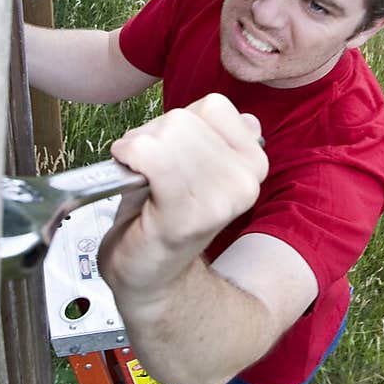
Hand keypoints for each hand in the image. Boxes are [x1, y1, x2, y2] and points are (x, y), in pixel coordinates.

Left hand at [97, 93, 267, 296]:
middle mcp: (245, 181)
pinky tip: (130, 175)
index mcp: (254, 164)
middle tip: (148, 168)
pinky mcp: (183, 216)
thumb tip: (242, 118)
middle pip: (184, 118)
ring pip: (167, 132)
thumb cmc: (163, 214)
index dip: (182, 122)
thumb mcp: (199, 164)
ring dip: (138, 147)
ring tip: (140, 176)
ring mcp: (218, 200)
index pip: (214, 106)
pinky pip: (150, 155)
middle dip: (153, 134)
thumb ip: (219, 136)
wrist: (150, 276)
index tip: (172, 151)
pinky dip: (129, 155)